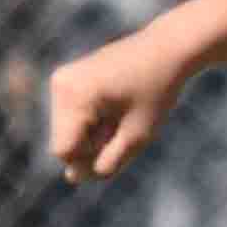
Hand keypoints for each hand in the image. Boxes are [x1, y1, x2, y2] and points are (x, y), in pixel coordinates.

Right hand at [45, 27, 199, 184]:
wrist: (166, 48)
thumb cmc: (156, 91)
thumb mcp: (137, 136)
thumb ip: (105, 163)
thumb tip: (71, 178)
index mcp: (75, 95)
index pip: (64, 151)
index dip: (90, 158)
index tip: (119, 140)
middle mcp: (61, 84)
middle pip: (63, 142)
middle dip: (92, 145)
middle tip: (124, 124)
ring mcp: (61, 79)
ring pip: (66, 132)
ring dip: (93, 134)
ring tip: (120, 113)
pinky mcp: (67, 78)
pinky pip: (71, 118)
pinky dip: (91, 121)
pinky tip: (114, 106)